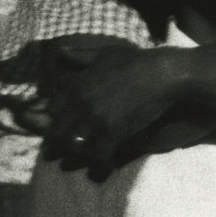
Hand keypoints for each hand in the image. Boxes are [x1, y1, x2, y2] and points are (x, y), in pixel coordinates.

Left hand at [46, 44, 181, 166]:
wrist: (164, 73)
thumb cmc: (137, 61)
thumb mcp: (105, 54)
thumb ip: (80, 57)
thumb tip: (59, 52)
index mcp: (76, 85)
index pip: (51, 110)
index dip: (58, 120)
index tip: (67, 127)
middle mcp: (80, 102)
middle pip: (56, 132)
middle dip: (62, 142)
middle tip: (73, 149)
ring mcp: (96, 118)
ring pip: (72, 146)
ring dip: (78, 155)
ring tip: (88, 158)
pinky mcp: (114, 131)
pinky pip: (97, 154)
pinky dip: (100, 162)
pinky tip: (106, 165)